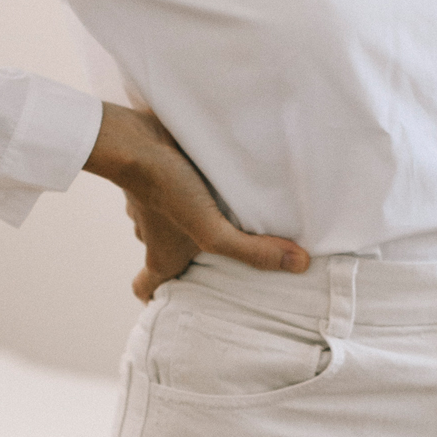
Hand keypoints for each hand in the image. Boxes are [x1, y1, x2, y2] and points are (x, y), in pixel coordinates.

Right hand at [84, 104, 308, 300]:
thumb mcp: (213, 231)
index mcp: (161, 256)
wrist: (137, 137)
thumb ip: (253, 251)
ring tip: (231, 212)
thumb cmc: (167, 189)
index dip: (158, 299)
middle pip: (168, 253)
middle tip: (224, 254)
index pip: (147, 289)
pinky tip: (219, 179)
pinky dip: (194, 186)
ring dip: (196, 217)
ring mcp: (156, 202)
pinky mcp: (163, 174)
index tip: (180, 299)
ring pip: (173, 218)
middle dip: (192, 255)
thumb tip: (299, 265)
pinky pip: (178, 186)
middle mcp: (153, 232)